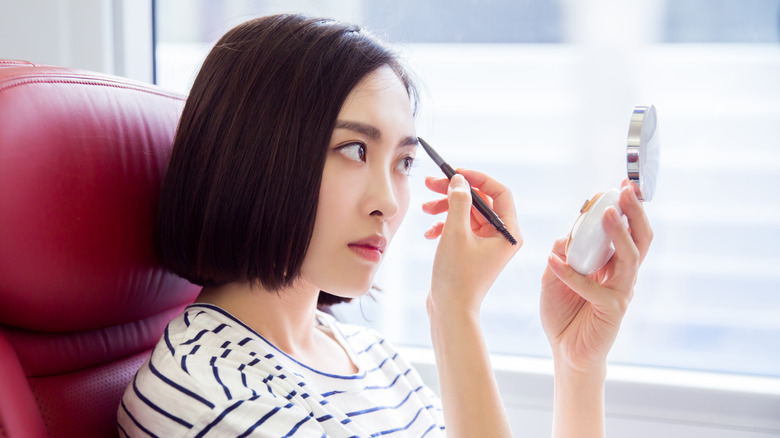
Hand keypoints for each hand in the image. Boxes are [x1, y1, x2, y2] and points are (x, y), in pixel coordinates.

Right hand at [422, 169, 521, 316]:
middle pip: (480, 200)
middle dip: (454, 192)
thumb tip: (459, 180)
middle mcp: (502, 236)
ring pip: (467, 213)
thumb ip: (459, 201)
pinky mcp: (472, 251)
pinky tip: (429, 233)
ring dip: (445, 208)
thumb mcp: (456, 233)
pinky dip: (444, 225)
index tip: (455, 172)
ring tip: (425, 209)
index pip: (499, 192)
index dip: (477, 178)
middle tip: (431, 184)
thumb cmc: (457, 276)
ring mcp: (487, 244)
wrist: (450, 310)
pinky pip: (460, 228)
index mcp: (509, 232)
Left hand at [541, 180, 652, 373]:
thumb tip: (567, 235)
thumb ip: (562, 254)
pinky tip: (553, 263)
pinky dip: (572, 275)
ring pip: (629, 258)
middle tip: (626, 191)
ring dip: (618, 234)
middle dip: (635, 213)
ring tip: (606, 214)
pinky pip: (594, 287)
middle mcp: (622, 274)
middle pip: (639, 238)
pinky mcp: (612, 310)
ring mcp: (621, 291)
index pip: (624, 230)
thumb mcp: (553, 276)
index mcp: (611, 262)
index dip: (626, 208)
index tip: (622, 184)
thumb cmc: (564, 312)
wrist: (566, 351)